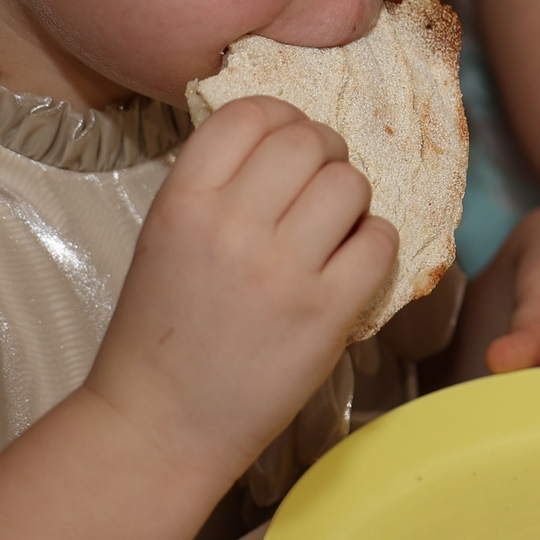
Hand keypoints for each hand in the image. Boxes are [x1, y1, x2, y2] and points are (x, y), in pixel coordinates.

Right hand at [80, 97, 395, 476]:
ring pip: (350, 184)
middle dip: (324, 153)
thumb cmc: (163, 331)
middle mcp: (232, 226)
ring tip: (334, 227)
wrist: (159, 426)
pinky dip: (375, 244)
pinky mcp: (325, 315)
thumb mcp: (167, 236)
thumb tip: (284, 138)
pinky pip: (379, 243)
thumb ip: (217, 185)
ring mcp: (282, 271)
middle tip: (319, 184)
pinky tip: (352, 262)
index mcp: (183, 201)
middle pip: (308, 141)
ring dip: (351, 199)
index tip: (287, 140)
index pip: (249, 113)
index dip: (280, 117)